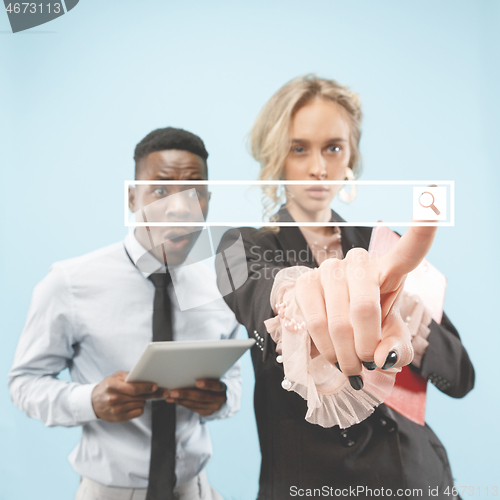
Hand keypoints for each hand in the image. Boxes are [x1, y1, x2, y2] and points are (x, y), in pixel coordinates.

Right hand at [91, 371, 157, 421]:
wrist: (93, 403)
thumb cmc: (107, 387)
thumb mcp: (114, 377)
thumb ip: (128, 375)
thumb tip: (143, 376)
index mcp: (112, 385)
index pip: (133, 388)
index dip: (146, 387)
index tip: (155, 386)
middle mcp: (113, 398)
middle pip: (139, 397)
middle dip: (150, 393)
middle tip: (158, 390)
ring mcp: (116, 410)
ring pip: (140, 404)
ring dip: (143, 399)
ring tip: (138, 396)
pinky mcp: (118, 418)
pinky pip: (138, 413)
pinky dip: (140, 407)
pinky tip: (135, 404)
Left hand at [164, 379, 226, 416]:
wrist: (227, 397)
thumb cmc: (218, 382)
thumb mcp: (218, 377)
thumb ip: (209, 373)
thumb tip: (192, 364)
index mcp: (225, 387)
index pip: (217, 386)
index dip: (208, 384)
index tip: (197, 382)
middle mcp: (221, 399)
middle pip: (202, 397)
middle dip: (186, 394)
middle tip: (173, 392)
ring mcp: (214, 408)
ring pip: (195, 404)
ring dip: (180, 400)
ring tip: (169, 395)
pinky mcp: (207, 413)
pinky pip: (193, 408)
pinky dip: (182, 403)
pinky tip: (172, 400)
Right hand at [295, 226, 436, 383]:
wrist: (331, 328)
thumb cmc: (367, 327)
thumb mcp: (389, 339)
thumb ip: (398, 348)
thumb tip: (382, 357)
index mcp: (389, 270)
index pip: (409, 249)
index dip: (422, 228)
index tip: (433, 198)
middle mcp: (359, 262)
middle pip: (365, 306)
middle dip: (365, 347)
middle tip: (366, 365)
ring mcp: (329, 268)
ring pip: (338, 320)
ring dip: (345, 354)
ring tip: (349, 366)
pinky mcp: (305, 281)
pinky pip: (314, 321)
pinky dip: (325, 347)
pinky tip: (331, 354)